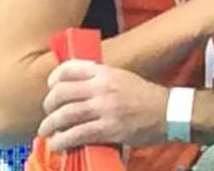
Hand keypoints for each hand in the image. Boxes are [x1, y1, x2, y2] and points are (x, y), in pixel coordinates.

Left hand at [39, 60, 167, 150]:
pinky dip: (63, 140)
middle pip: (61, 93)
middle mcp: (101, 88)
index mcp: (104, 72)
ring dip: (50, 125)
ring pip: (65, 115)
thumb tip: (76, 84)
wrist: (168, 112)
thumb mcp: (122, 77)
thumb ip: (99, 78)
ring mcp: (104, 108)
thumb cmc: (145, 95)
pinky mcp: (108, 129)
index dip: (54, 78)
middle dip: (49, 105)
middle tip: (48, 113)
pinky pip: (77, 134)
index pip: (69, 69)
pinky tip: (58, 144)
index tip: (51, 87)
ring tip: (46, 131)